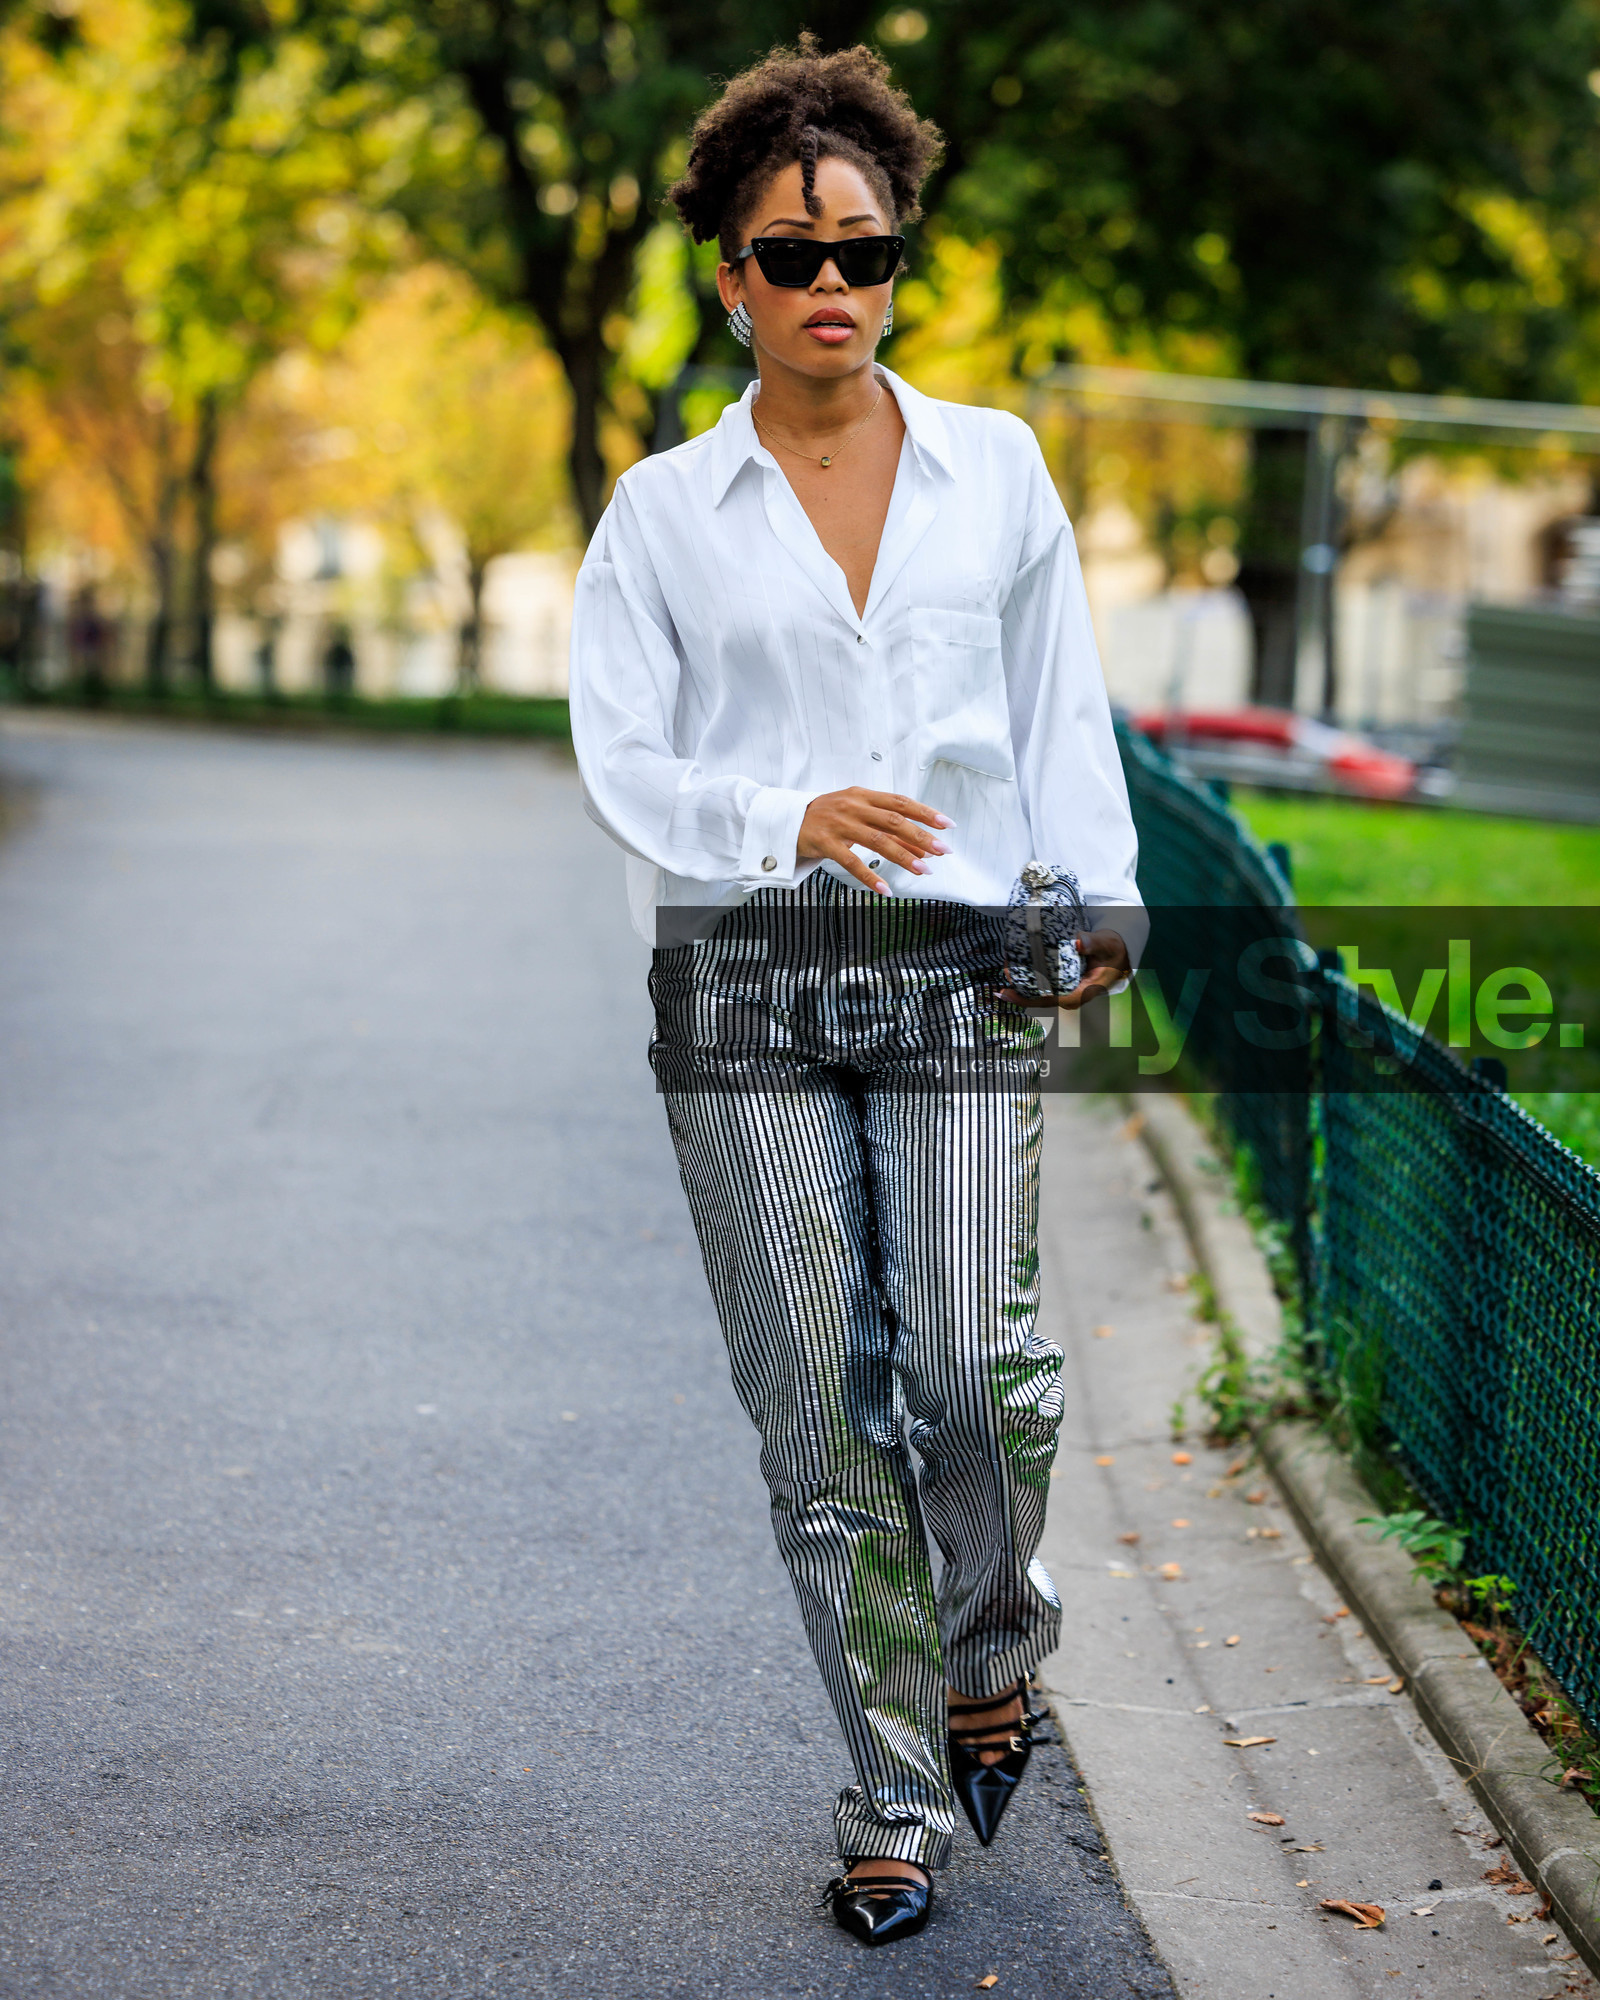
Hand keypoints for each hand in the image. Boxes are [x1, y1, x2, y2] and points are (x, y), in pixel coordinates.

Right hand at [796, 788, 951, 893]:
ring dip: (903, 856)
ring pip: (877, 840)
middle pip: (894, 821)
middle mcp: (853, 806)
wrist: (788, 820)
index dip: (926, 813)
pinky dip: (870, 877)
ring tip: (923, 870)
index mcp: (864, 796)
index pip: (901, 802)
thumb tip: (923, 850)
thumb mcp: (859, 817)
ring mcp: (839, 824)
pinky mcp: (825, 843)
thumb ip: (889, 832)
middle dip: (921, 836)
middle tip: (942, 850)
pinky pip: (851, 862)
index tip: (947, 825)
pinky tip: (885, 889)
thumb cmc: (829, 818)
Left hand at [996, 926, 1131, 1010]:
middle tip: (1003, 971)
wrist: (1118, 954)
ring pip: (1039, 992)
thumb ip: (1093, 943)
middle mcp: (1070, 997)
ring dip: (1021, 982)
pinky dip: (1029, 977)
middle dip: (1017, 989)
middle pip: (1038, 998)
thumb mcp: (1107, 945)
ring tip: (1005, 967)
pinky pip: (1042, 985)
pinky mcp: (1062, 986)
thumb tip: (1077, 942)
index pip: (1048, 1000)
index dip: (1025, 997)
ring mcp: (1066, 992)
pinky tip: (1016, 966)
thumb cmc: (1112, 951)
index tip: (1007, 991)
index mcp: (1080, 993)